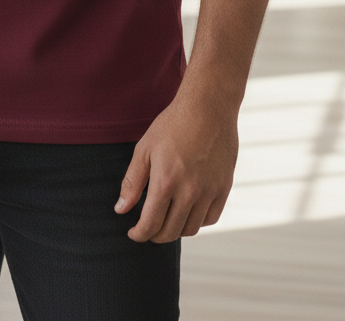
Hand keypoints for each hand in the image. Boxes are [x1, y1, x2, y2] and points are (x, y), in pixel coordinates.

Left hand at [114, 86, 238, 242]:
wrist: (208, 108)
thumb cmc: (172, 125)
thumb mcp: (144, 149)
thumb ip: (132, 182)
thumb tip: (120, 210)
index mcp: (165, 182)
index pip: (150, 224)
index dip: (139, 234)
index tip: (133, 233)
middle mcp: (189, 192)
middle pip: (170, 232)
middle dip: (155, 235)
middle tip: (148, 228)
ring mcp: (209, 192)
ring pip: (191, 229)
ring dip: (176, 230)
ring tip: (167, 218)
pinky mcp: (224, 188)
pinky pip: (210, 218)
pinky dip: (197, 221)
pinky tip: (188, 210)